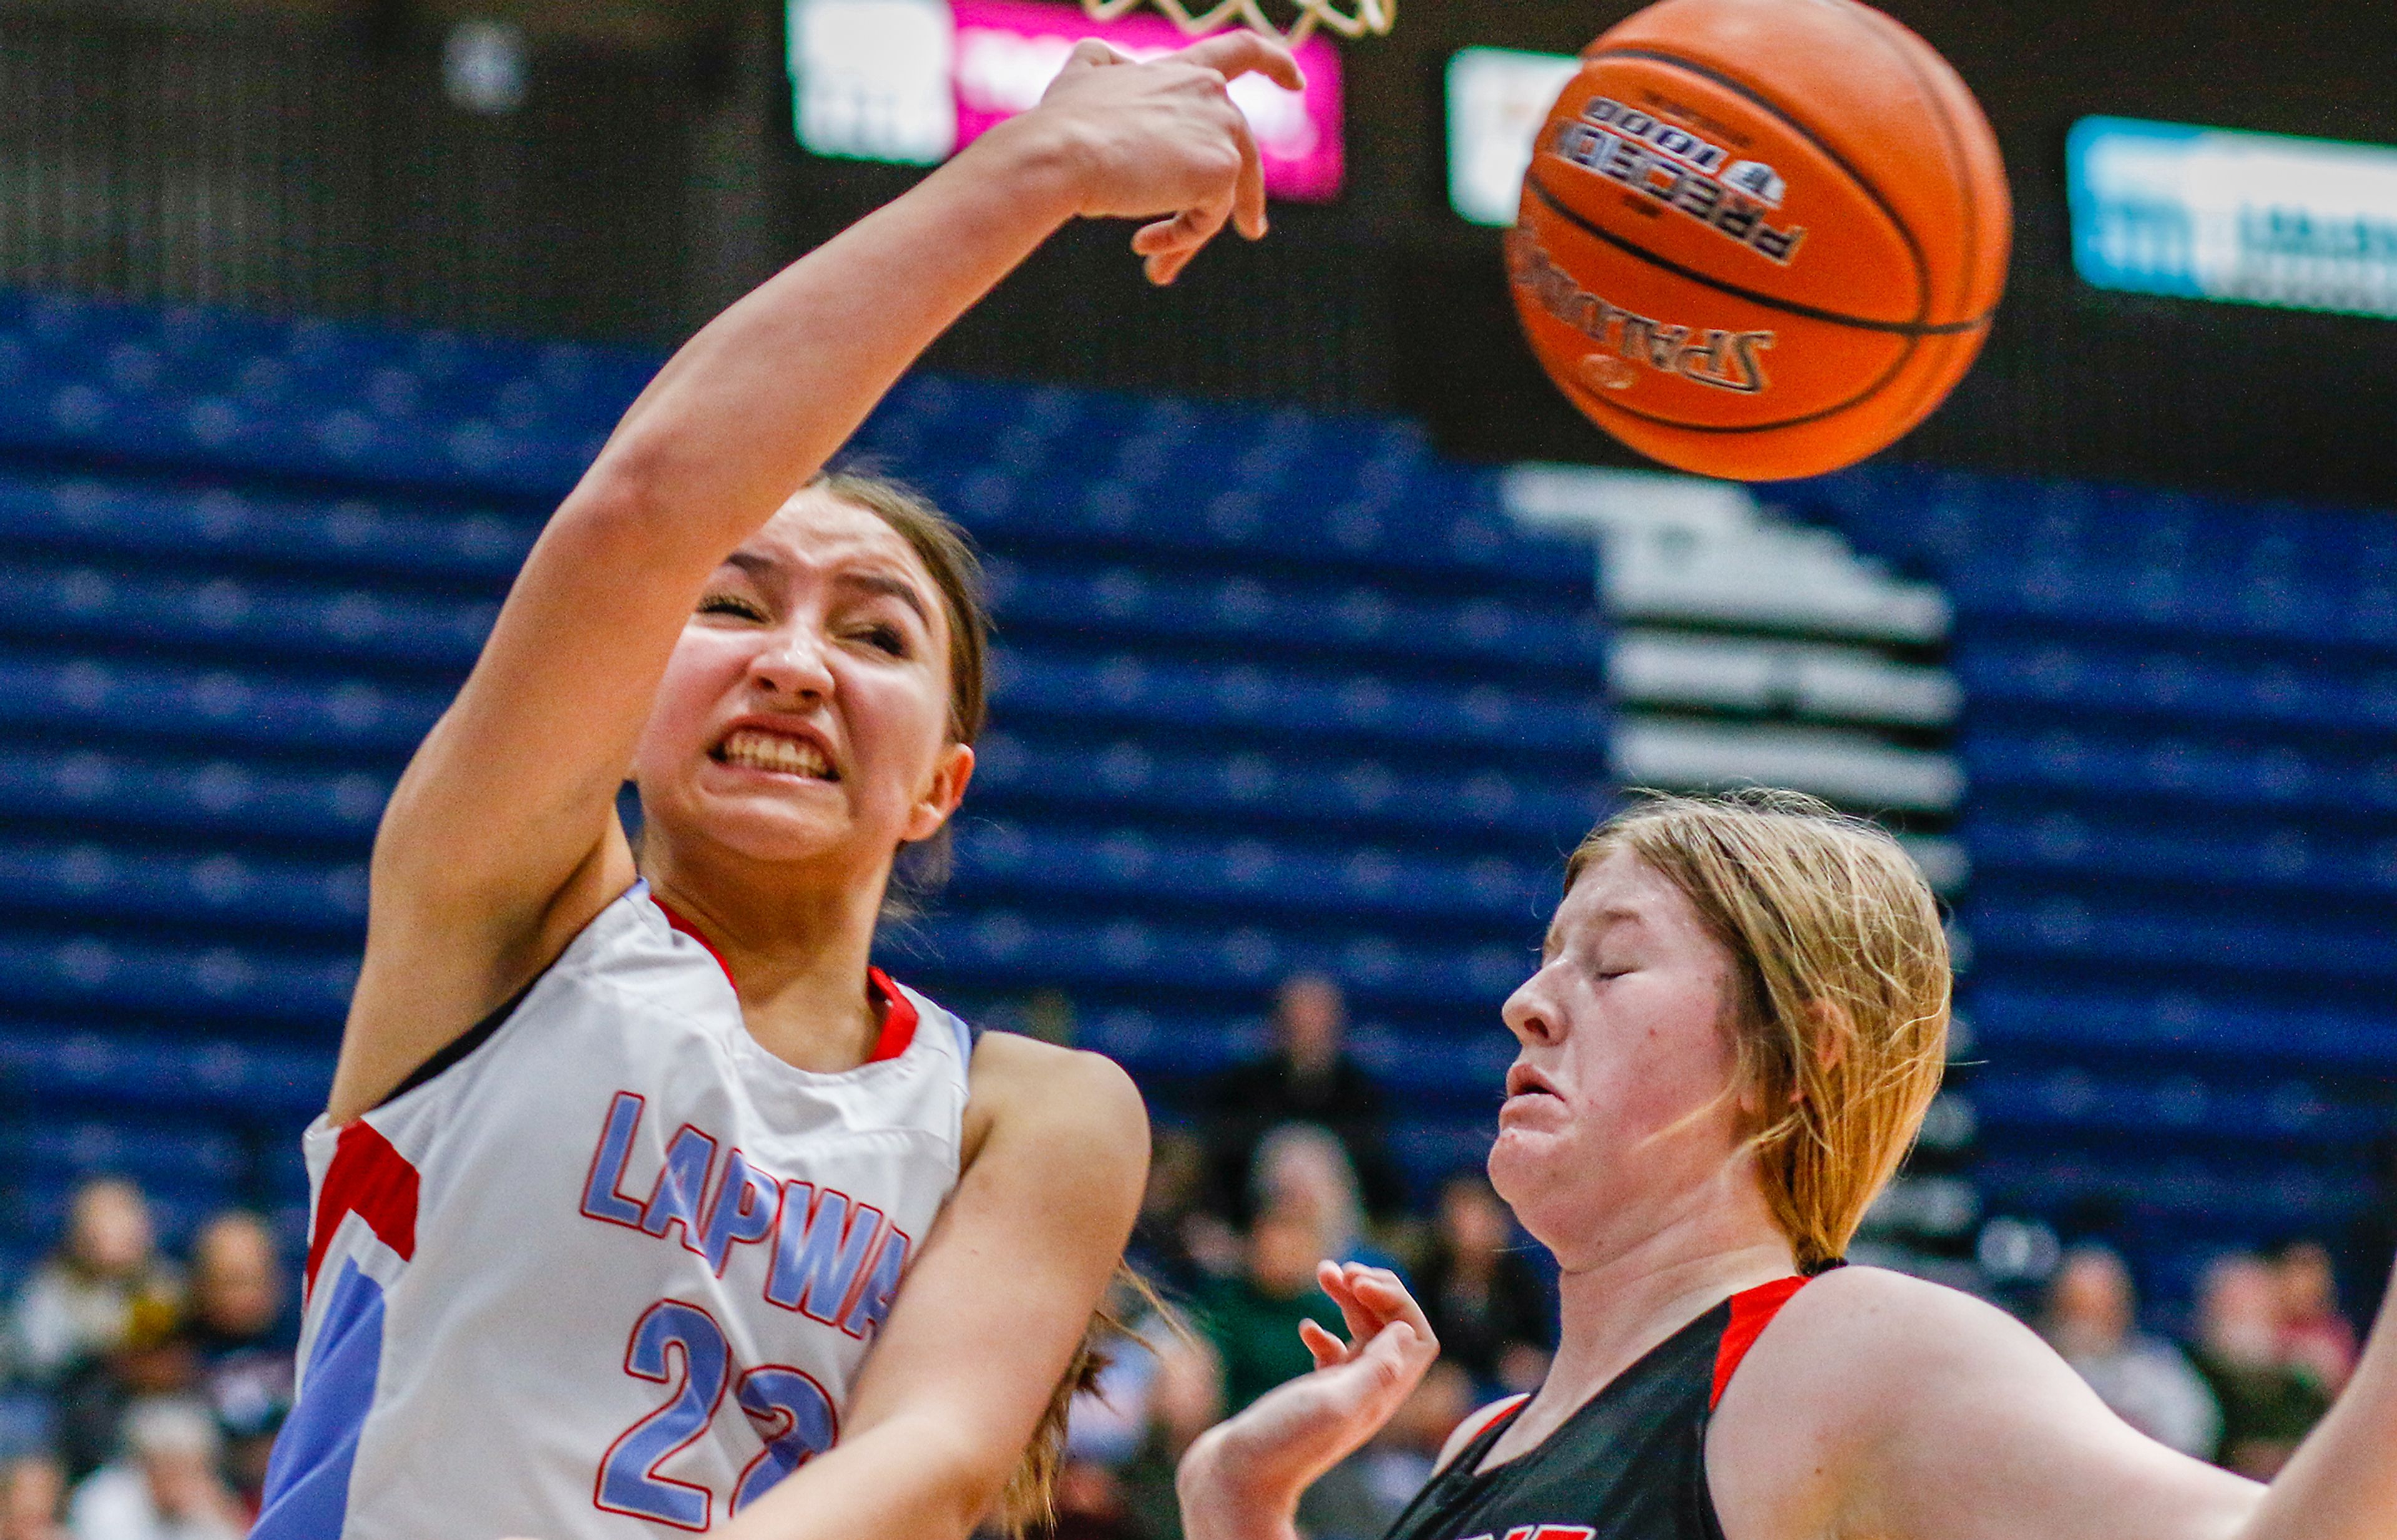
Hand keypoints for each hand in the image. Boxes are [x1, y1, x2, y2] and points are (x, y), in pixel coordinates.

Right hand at [1029, 32, 1304, 283]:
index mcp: (1181, 70)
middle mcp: (1211, 92)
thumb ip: (1101, 66)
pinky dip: (1179, 240)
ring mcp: (1220, 129)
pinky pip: (1209, 218)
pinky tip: (1144, 248)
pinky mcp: (1222, 169)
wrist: (1059, 154)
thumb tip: (1111, 63)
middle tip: (1252, 231)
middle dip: (1243, 199)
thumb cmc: (1059, 124)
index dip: (1275, 64)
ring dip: (1191, 234)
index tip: (1297, 83)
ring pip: (1224, 194)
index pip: (1239, 52)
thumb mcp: (1078, 77)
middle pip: (1240, 152)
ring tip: (1159, 268)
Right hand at [1178, 1262, 1438, 1539]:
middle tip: (1341, 1271)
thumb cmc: (1281, 1445)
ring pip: (1362, 1333)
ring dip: (1348, 1298)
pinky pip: (1333, 1351)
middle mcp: (1368, 1391)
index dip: (1398, 1302)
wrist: (1234, 1478)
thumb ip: (1374, 1371)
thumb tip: (1406, 1332)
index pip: (1417, 1338)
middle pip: (1393, 1328)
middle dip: (1374, 1291)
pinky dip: (1324, 1328)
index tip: (1358, 1286)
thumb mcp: (1333, 1405)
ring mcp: (1341, 1390)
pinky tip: (1304, 1326)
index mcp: (1381, 1394)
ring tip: (1323, 1272)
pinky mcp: (1314, 1392)